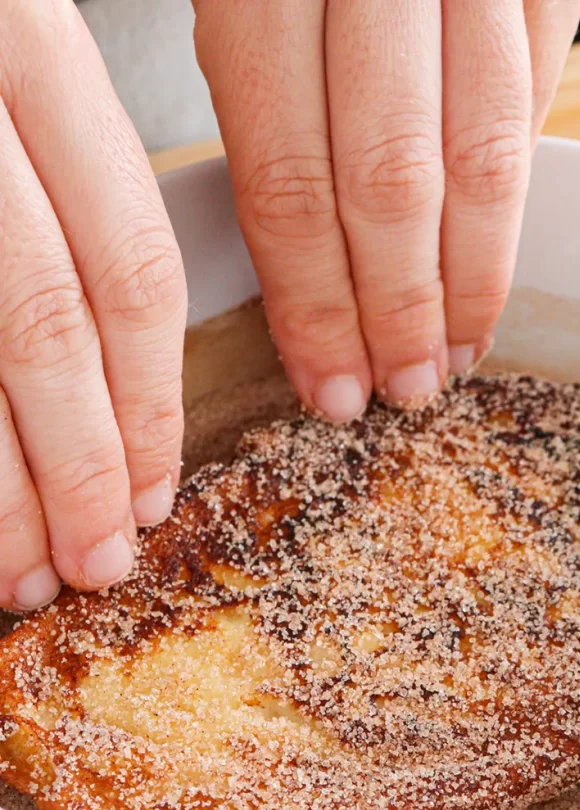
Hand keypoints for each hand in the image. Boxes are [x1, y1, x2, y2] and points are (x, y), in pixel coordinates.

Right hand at [0, 1, 186, 609]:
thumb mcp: (4, 78)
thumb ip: (46, 207)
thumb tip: (103, 382)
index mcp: (27, 51)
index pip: (133, 265)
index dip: (151, 398)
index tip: (153, 493)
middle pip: (46, 325)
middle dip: (80, 465)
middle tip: (97, 564)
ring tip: (20, 576)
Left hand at [194, 0, 579, 420]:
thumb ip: (262, 102)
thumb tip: (297, 263)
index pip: (289, 182)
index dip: (310, 303)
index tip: (327, 384)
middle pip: (389, 185)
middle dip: (396, 310)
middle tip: (399, 391)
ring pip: (481, 154)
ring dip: (472, 277)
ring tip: (457, 355)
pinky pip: (532, 94)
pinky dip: (514, 193)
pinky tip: (494, 262)